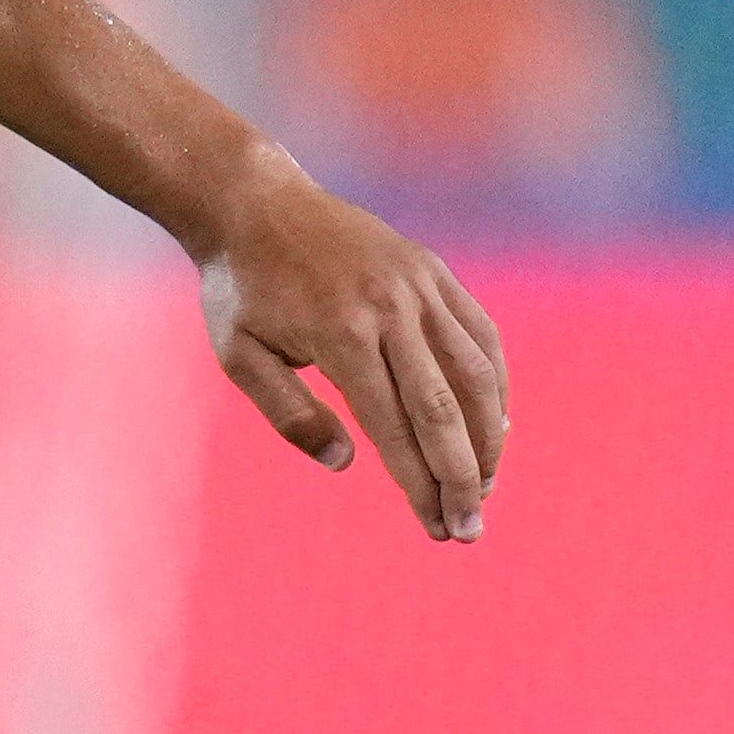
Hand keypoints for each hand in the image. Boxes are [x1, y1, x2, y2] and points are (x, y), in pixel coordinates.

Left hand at [194, 151, 509, 541]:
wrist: (257, 204)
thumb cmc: (241, 289)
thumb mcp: (238, 355)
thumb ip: (288, 412)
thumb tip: (346, 464)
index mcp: (341, 335)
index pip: (394, 426)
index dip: (420, 483)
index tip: (437, 527)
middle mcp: (392, 310)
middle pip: (445, 409)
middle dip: (462, 476)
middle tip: (468, 529)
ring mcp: (421, 287)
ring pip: (476, 373)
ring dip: (489, 437)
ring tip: (484, 486)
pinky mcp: (435, 273)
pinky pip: (479, 335)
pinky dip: (495, 384)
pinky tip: (494, 426)